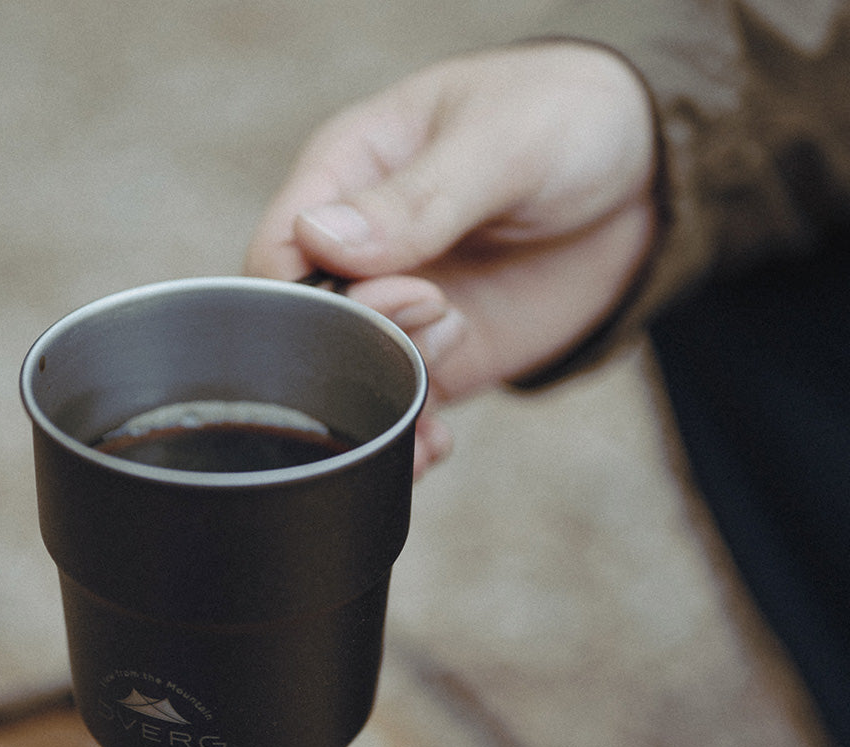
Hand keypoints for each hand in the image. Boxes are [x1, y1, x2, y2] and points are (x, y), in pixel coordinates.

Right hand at [245, 44, 658, 474]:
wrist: (647, 182)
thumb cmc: (566, 120)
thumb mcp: (499, 142)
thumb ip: (414, 199)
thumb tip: (320, 241)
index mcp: (348, 176)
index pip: (279, 251)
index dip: (300, 295)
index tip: (372, 296)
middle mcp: (362, 252)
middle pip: (307, 328)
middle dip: (355, 345)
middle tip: (437, 312)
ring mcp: (400, 309)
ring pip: (351, 379)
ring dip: (382, 404)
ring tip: (436, 398)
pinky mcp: (441, 355)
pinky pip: (403, 406)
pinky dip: (409, 436)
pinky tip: (431, 445)